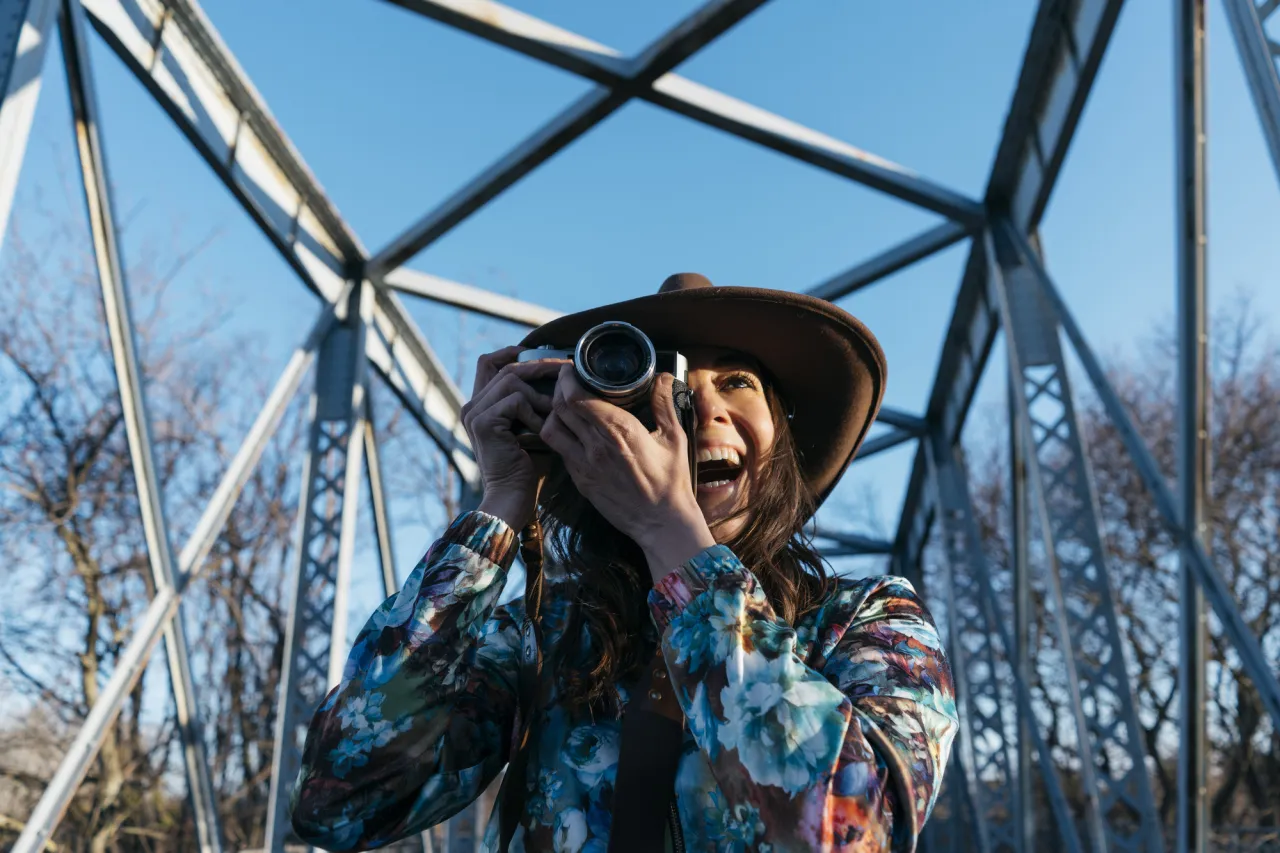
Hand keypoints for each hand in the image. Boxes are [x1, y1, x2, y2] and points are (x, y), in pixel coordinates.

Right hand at [461, 347, 567, 529]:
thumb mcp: (532, 426)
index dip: (512, 352)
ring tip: (554, 411)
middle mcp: (472, 406)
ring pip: (512, 379)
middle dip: (538, 365)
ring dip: (540, 393)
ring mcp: (475, 413)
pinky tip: (542, 430)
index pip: (489, 363)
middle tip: (565, 369)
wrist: (513, 498)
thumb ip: (536, 402)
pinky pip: (515, 400)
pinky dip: (534, 412)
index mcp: (480, 405)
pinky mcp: (483, 422)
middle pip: (504, 366)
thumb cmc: (528, 467)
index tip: (541, 355)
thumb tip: (560, 376)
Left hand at [539, 366, 714, 581]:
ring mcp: (584, 465)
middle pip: (560, 408)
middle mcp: (596, 445)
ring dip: (553, 413)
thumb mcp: (674, 438)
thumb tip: (662, 377)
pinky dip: (559, 435)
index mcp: (620, 430)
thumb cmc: (671, 481)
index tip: (571, 369)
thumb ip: (664, 404)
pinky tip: (571, 431)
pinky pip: (559, 451)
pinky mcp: (580, 480)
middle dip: (558, 389)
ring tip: (564, 406)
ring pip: (551, 429)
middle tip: (566, 381)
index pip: (578, 396)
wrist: (661, 522)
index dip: (568, 378)